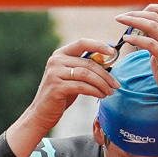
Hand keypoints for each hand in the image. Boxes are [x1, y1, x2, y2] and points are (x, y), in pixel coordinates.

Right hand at [6, 36, 121, 156]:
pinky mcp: (57, 87)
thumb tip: (108, 61)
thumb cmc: (60, 95)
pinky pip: (82, 86)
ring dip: (102, 84)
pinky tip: (101, 95)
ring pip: (87, 74)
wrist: (41, 113)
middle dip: (106, 74)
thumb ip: (85, 68)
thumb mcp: (72, 77)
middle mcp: (56, 60)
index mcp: (60, 54)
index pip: (82, 43)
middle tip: (116, 84)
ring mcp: (55, 73)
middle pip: (88, 63)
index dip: (99, 46)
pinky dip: (95, 91)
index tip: (114, 52)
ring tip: (109, 92)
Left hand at [114, 5, 157, 109]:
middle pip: (155, 16)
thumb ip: (155, 43)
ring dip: (133, 21)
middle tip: (120, 17)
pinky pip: (150, 43)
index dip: (150, 8)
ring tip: (120, 22)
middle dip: (135, 14)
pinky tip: (126, 39)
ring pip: (152, 26)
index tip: (135, 13)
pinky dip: (136, 38)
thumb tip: (139, 35)